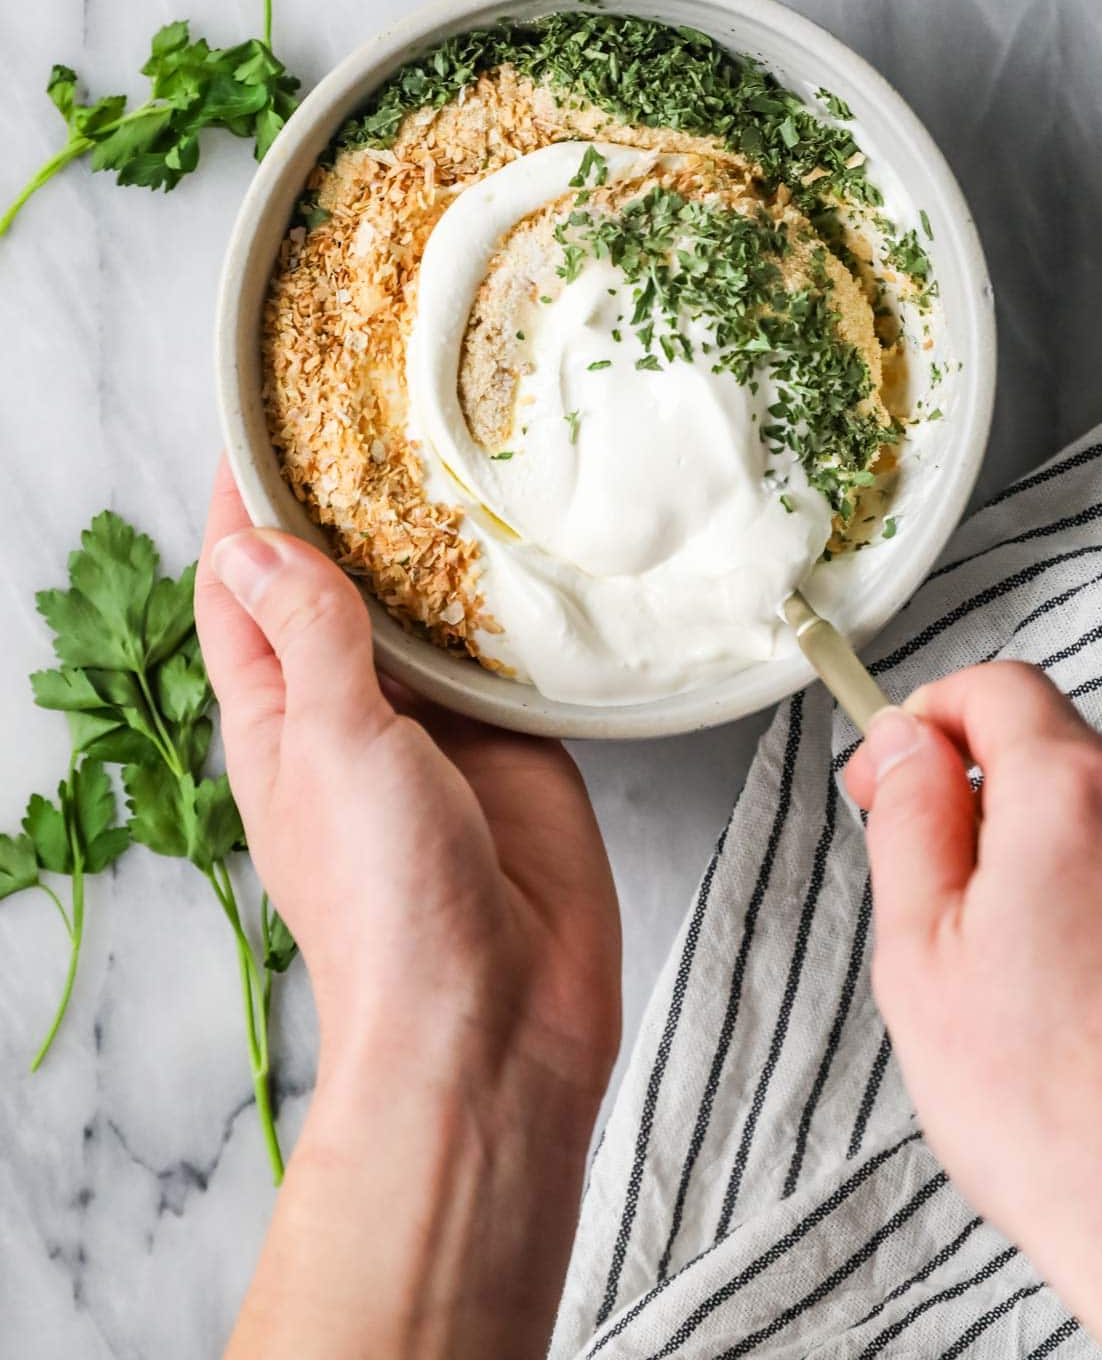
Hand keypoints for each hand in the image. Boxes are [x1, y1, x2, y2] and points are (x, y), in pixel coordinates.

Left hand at [195, 459, 620, 1358]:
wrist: (498, 1019)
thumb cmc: (390, 906)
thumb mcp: (335, 748)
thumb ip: (312, 640)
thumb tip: (256, 543)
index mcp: (278, 713)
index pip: (241, 585)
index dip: (246, 504)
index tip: (263, 417)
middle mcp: (351, 709)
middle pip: (338, 583)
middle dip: (348, 504)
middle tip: (379, 409)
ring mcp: (436, 724)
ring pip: (426, 608)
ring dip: (434, 542)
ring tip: (459, 449)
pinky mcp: (515, 738)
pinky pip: (506, 648)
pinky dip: (512, 595)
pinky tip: (533, 536)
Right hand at [846, 662, 1101, 1359]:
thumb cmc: (1055, 1115)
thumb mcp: (920, 954)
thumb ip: (907, 818)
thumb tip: (902, 742)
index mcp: (1071, 794)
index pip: (995, 689)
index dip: (932, 723)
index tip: (902, 774)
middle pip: (1060, 754)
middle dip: (1003, 811)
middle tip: (969, 919)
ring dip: (1073, 861)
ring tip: (1052, 980)